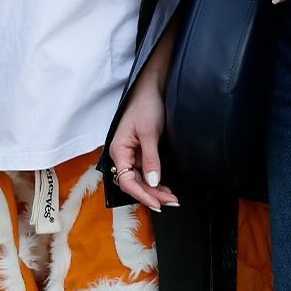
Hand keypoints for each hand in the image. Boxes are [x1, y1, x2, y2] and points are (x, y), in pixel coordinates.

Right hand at [108, 67, 179, 211]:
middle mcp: (123, 155)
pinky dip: (155, 180)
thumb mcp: (150, 133)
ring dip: (155, 190)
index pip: (127, 181)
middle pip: (134, 183)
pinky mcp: (140, 151)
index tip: (157, 203)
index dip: (142, 194)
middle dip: (151, 194)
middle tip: (171, 202)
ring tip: (171, 198)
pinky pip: (145, 171)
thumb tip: (152, 182)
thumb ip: (151, 158)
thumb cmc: (146, 105)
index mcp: (119, 151)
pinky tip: (165, 187)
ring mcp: (131, 154)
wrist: (151, 88)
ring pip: (141, 179)